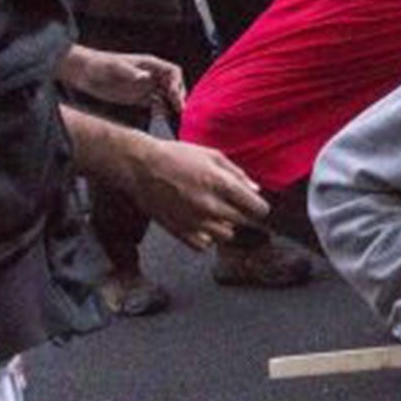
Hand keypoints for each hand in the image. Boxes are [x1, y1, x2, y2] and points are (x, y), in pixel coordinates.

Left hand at [61, 46, 185, 117]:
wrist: (83, 73)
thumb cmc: (99, 65)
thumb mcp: (114, 67)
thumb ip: (130, 72)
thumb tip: (146, 77)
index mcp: (149, 64)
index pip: (172, 72)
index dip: (177, 83)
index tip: (173, 94)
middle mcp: (150, 75)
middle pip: (173, 85)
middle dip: (178, 96)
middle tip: (179, 109)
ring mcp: (145, 86)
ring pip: (166, 95)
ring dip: (171, 104)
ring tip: (173, 115)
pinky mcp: (138, 97)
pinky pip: (155, 104)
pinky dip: (160, 110)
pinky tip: (159, 115)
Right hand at [120, 137, 269, 249]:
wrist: (141, 167)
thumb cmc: (176, 156)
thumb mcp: (211, 155)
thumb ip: (237, 174)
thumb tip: (255, 190)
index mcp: (220, 184)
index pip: (257, 208)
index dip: (259, 207)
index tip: (255, 205)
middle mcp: (209, 206)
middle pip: (243, 222)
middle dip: (242, 213)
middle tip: (230, 202)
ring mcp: (194, 222)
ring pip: (226, 236)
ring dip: (225, 226)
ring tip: (214, 211)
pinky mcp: (179, 232)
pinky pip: (204, 245)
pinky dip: (206, 237)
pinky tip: (200, 222)